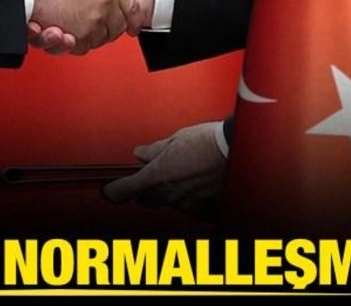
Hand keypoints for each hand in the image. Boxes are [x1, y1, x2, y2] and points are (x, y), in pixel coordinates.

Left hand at [102, 122, 226, 218]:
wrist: (241, 150)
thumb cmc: (210, 141)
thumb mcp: (176, 139)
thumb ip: (155, 150)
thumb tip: (142, 153)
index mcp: (156, 176)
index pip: (122, 191)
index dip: (113, 191)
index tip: (109, 190)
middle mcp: (169, 195)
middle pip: (147, 199)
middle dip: (146, 189)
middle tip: (155, 174)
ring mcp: (188, 205)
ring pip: (171, 202)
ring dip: (173, 192)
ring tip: (188, 172)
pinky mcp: (206, 210)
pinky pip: (192, 208)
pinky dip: (193, 198)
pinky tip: (202, 183)